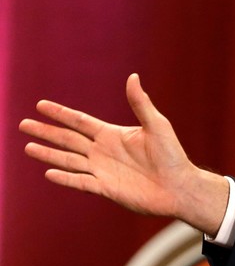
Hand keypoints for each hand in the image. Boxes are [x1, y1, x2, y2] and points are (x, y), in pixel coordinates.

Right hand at [19, 73, 228, 234]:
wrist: (180, 187)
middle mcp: (103, 152)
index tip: (40, 105)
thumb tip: (133, 77)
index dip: (60, 113)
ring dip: (49, 154)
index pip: (80, 121)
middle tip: (23, 124)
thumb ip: (141, 103)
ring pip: (69, 160)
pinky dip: (65, 178)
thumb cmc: (173, 156)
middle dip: (46, 132)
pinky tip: (49, 172)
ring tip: (28, 147)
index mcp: (112, 135)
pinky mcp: (107, 188)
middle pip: (68, 139)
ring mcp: (103, 171)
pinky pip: (81, 182)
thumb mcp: (157, 125)